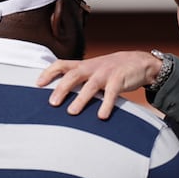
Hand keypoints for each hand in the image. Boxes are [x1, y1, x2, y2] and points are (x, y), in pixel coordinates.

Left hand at [36, 51, 161, 119]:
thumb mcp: (94, 69)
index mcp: (84, 65)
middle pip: (73, 75)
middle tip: (52, 103)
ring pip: (90, 86)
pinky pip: (111, 94)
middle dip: (62, 89)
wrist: (140, 62)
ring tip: (72, 112)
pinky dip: (106, 105)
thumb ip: (79, 79)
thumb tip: (59, 95)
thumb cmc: (112, 69)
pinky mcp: (119, 80)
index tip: (38, 84)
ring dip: (80, 99)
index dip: (49, 73)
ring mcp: (106, 73)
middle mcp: (93, 67)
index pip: (62, 64)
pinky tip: (101, 116)